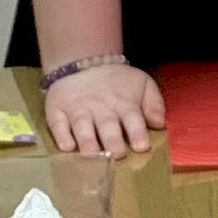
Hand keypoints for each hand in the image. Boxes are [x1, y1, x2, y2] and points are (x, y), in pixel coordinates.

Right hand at [47, 59, 165, 157]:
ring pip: (82, 126)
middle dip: (112, 140)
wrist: (83, 62)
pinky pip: (57, 124)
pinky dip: (61, 135)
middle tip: (117, 154)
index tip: (141, 146)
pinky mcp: (57, 111)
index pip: (132, 118)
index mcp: (123, 103)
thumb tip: (159, 124)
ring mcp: (77, 109)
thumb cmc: (117, 81)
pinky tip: (66, 146)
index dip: (137, 132)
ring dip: (87, 141)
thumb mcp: (142, 84)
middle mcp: (100, 107)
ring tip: (91, 155)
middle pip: (107, 125)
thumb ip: (153, 103)